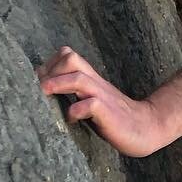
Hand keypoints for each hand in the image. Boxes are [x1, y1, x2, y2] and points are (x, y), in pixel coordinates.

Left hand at [37, 46, 169, 157]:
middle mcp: (95, 83)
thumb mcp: (92, 99)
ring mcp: (102, 96)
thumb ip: (75, 92)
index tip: (35, 81)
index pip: (67, 55)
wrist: (146, 126)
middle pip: (71, 59)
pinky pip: (91, 105)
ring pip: (79, 79)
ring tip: (43, 94)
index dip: (48, 64)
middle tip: (36, 88)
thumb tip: (45, 91)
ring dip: (58, 84)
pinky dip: (77, 110)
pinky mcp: (108, 113)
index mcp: (90, 79)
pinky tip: (71, 118)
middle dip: (50, 70)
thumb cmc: (113, 116)